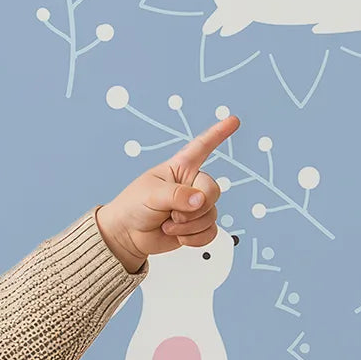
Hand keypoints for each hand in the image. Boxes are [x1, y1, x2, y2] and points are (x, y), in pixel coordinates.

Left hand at [96, 114, 239, 270]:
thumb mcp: (152, 194)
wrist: (126, 235)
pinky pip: (210, 232)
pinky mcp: (196, 227)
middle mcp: (191, 185)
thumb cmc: (133, 207)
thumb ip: (177, 195)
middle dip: (195, 207)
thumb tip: (200, 200)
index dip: (218, 134)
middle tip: (172, 215)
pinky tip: (178, 236)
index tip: (234, 120)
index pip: (202, 147)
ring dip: (189, 226)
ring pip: (211, 215)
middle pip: (214, 191)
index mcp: (180, 168)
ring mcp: (195, 206)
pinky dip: (194, 238)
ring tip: (167, 224)